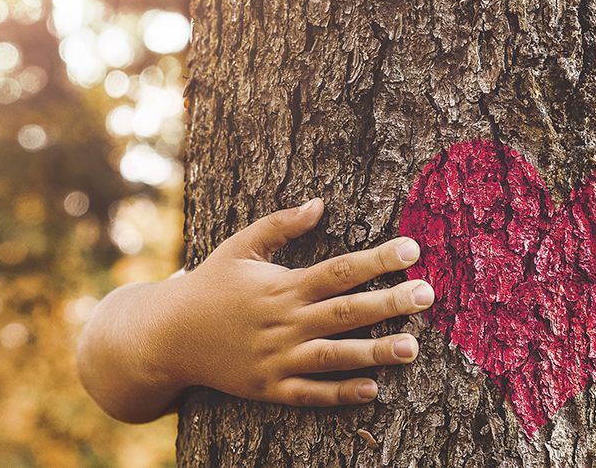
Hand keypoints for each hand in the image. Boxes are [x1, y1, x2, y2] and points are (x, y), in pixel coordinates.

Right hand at [76, 198, 434, 421]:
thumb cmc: (210, 285)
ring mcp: (276, 358)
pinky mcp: (268, 388)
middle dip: (390, 303)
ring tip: (413, 348)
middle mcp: (283, 322)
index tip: (413, 249)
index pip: (339, 269)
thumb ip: (281, 226)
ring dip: (374, 352)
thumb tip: (320, 203)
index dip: (378, 259)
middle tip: (429, 295)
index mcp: (282, 285)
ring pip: (334, 356)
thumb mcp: (240, 246)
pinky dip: (339, 393)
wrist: (166, 336)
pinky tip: (373, 389)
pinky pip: (309, 393)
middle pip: (346, 312)